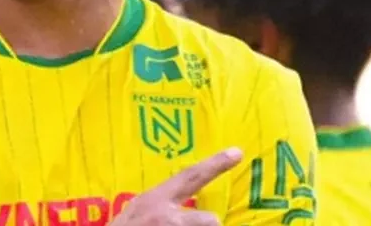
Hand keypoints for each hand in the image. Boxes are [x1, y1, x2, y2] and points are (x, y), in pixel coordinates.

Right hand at [111, 147, 242, 225]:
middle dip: (210, 224)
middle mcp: (168, 217)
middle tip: (204, 223)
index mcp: (155, 200)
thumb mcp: (132, 213)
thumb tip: (175, 205)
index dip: (215, 164)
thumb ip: (155, 206)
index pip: (190, 176)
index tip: (237, 152)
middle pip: (211, 219)